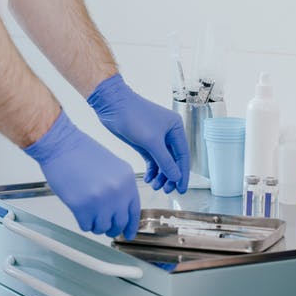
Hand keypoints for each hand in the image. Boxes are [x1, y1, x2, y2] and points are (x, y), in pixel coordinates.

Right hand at [24, 111, 140, 238]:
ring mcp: (100, 200)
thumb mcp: (113, 168)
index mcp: (127, 181)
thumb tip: (121, 211)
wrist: (62, 144)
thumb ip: (121, 188)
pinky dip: (83, 223)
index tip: (128, 234)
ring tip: (89, 214)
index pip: (134, 211)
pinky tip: (80, 212)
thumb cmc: (82, 153)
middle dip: (112, 228)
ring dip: (96, 225)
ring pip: (102, 227)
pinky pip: (86, 226)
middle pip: (119, 223)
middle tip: (106, 228)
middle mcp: (117, 192)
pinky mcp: (81, 206)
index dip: (131, 226)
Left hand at [87, 74, 190, 192]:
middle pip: (173, 160)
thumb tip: (176, 177)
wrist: (112, 105)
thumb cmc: (134, 116)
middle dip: (170, 176)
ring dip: (161, 175)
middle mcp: (168, 133)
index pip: (183, 155)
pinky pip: (152, 160)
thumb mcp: (151, 141)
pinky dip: (152, 170)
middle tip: (167, 190)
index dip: (182, 173)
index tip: (181, 189)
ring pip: (163, 162)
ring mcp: (156, 139)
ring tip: (155, 186)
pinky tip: (149, 178)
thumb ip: (165, 161)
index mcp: (176, 128)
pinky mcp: (144, 142)